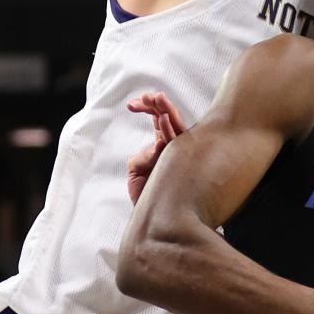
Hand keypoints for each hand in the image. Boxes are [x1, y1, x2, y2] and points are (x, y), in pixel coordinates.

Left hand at [127, 91, 186, 205]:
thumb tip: (156, 147)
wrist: (155, 218)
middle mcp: (175, 148)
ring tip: (158, 98)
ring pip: (177, 128)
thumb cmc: (147, 194)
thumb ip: (141, 157)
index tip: (131, 104)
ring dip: (167, 110)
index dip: (147, 108)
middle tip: (148, 95)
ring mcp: (180, 156)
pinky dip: (168, 130)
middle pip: (171, 119)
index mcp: (164, 146)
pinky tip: (161, 119)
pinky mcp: (182, 164)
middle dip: (160, 104)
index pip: (158, 120)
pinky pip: (176, 144)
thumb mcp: (136, 171)